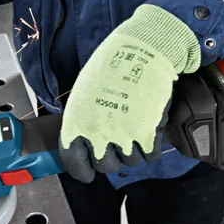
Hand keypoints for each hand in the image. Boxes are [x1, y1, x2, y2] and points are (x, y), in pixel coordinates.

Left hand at [59, 5, 200, 182]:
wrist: (143, 51)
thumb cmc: (112, 67)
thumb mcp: (84, 93)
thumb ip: (82, 120)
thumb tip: (84, 142)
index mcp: (76, 122)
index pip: (73, 161)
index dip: (81, 171)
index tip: (87, 173)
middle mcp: (97, 133)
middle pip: (106, 166)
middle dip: (112, 157)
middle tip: (117, 140)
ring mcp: (123, 136)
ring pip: (130, 162)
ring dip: (133, 150)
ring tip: (134, 125)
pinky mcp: (148, 135)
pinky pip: (149, 155)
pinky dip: (150, 146)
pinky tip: (148, 127)